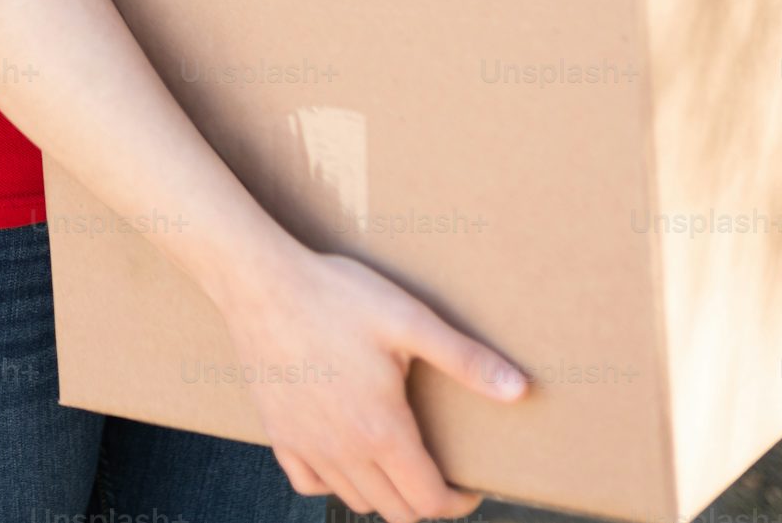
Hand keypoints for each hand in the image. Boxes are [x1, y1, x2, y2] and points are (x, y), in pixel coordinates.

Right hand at [214, 236, 526, 522]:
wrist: (260, 282)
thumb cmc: (336, 296)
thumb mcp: (410, 321)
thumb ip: (466, 361)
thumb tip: (520, 391)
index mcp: (382, 431)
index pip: (427, 501)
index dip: (457, 503)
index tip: (470, 486)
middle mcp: (343, 451)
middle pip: (394, 511)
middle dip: (424, 502)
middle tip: (439, 474)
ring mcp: (305, 445)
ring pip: (355, 498)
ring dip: (384, 492)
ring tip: (398, 461)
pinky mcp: (277, 433)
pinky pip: (309, 482)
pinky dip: (333, 481)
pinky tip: (345, 455)